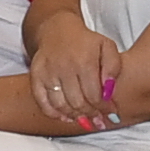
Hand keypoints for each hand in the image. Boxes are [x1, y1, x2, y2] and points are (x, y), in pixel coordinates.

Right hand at [28, 1, 119, 128]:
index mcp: (84, 60)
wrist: (57, 29)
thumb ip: (113, 67)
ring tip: (85, 121)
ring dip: (74, 117)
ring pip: (60, 105)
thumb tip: (109, 90)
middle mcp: (64, 66)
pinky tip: (65, 117)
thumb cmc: (85, 42)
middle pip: (78, 102)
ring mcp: (48, 72)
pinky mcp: (35, 75)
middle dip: (90, 115)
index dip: (104, 108)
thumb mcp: (107, 47)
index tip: (111, 114)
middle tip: (98, 121)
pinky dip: (53, 113)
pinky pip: (42, 102)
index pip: (94, 95)